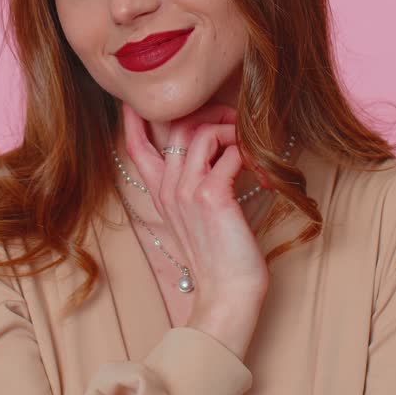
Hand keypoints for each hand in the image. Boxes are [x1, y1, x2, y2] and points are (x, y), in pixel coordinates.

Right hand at [121, 101, 268, 356]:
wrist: (228, 294)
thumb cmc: (222, 257)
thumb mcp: (199, 218)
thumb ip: (199, 186)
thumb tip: (221, 154)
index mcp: (161, 194)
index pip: (135, 146)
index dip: (134, 119)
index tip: (136, 100)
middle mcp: (167, 189)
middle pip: (175, 127)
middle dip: (208, 114)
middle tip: (233, 121)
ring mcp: (186, 191)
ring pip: (201, 133)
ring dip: (231, 130)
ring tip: (249, 145)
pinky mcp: (211, 196)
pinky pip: (228, 153)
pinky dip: (247, 153)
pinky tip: (261, 171)